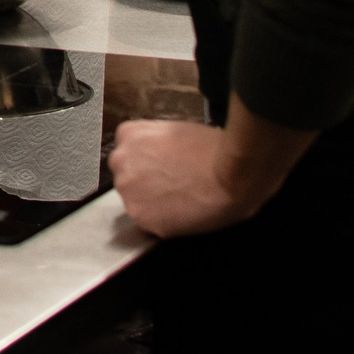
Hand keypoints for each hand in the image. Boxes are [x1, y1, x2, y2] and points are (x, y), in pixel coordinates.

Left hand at [109, 108, 312, 238]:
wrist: (232, 174)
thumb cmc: (214, 151)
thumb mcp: (174, 131)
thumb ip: (153, 142)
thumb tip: (154, 153)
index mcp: (128, 135)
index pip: (127, 153)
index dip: (147, 163)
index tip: (161, 169)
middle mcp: (122, 161)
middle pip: (127, 176)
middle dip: (146, 182)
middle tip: (173, 184)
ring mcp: (129, 190)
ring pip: (135, 201)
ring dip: (152, 203)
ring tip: (180, 198)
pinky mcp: (141, 217)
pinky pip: (147, 223)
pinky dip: (162, 221)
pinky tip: (182, 210)